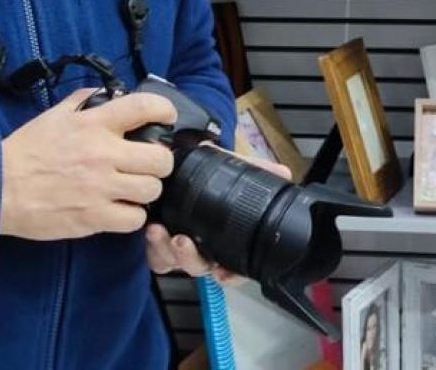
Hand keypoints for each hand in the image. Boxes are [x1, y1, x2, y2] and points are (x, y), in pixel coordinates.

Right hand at [0, 88, 177, 241]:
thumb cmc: (24, 151)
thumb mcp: (53, 116)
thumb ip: (82, 102)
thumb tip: (107, 94)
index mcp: (94, 125)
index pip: (144, 107)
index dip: (164, 110)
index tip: (167, 118)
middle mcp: (103, 154)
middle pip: (160, 159)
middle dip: (159, 163)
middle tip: (148, 166)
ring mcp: (101, 187)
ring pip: (151, 190)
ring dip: (146, 191)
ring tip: (132, 190)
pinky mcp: (94, 217)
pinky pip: (134, 219)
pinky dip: (130, 216)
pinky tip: (118, 210)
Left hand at [144, 146, 289, 279]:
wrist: (182, 159)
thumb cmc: (211, 169)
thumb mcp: (235, 166)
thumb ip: (258, 170)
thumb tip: (284, 173)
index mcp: (223, 239)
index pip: (232, 268)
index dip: (230, 276)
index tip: (223, 273)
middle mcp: (202, 247)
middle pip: (198, 268)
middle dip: (190, 258)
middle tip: (182, 240)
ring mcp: (177, 245)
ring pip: (172, 263)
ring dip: (166, 251)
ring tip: (159, 231)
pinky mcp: (156, 240)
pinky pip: (153, 255)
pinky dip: (151, 246)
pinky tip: (151, 228)